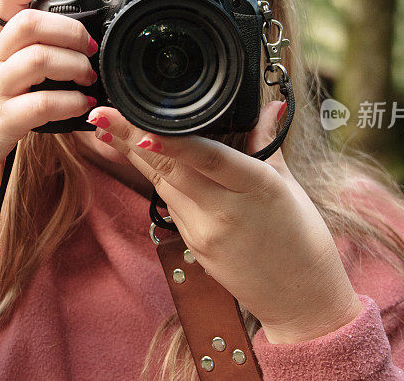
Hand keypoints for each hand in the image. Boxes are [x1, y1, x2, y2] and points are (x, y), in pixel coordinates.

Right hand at [0, 0, 98, 227]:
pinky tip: (82, 105)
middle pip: (29, 22)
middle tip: (90, 46)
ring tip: (89, 77)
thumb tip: (61, 34)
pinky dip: (71, 102)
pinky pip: (42, 104)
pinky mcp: (2, 122)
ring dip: (74, 64)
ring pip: (38, 59)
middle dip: (70, 29)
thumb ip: (16, 51)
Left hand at [86, 101, 362, 343]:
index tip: (138, 129)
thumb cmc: (302, 239)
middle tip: (101, 113)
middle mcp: (225, 212)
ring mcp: (204, 233)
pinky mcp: (193, 246)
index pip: (207, 159)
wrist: (300, 300)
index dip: (171, 144)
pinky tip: (140, 158)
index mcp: (256, 188)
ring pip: (162, 185)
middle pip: (170, 170)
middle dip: (131, 140)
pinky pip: (171, 204)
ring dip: (135, 155)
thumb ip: (268, 142)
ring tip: (108, 126)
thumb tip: (271, 104)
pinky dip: (157, 179)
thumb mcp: (289, 186)